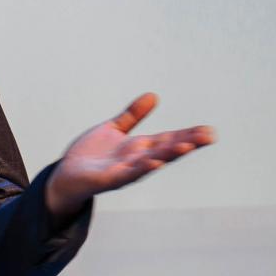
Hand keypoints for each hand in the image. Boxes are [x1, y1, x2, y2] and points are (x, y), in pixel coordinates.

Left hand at [44, 92, 215, 218]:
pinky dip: (141, 167)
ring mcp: (125, 171)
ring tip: (187, 146)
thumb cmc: (91, 156)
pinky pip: (128, 174)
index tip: (209, 131)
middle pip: (166, 150)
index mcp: (140, 148)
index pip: (169, 139)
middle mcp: (137, 160)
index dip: (189, 135)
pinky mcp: (109, 179)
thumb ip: (133, 115)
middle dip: (187, 143)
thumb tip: (153, 96)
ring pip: (151, 162)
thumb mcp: (113, 129)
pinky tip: (154, 161)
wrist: (66, 175)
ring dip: (169, 155)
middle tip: (209, 136)